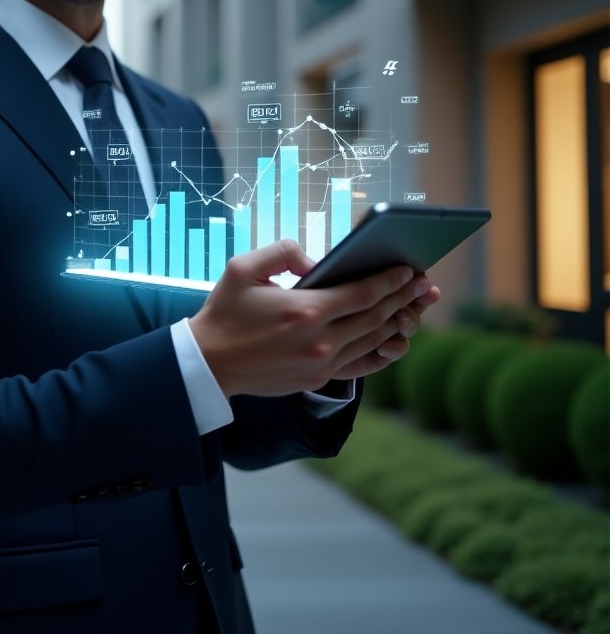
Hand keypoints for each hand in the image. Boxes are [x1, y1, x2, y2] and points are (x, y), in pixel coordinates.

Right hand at [188, 240, 439, 397]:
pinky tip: (393, 341)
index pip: (362, 293)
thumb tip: (316, 261)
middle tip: (424, 285)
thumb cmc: (225, 311)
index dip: (390, 280)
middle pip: (375, 317)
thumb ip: (283, 252)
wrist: (210, 362)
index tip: (408, 270)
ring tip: (415, 308)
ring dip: (397, 323)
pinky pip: (360, 366)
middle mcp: (320, 341)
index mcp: (305, 310)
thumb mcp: (243, 267)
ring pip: (372, 342)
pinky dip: (381, 354)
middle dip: (402, 298)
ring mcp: (321, 365)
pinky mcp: (316, 380)